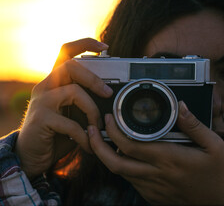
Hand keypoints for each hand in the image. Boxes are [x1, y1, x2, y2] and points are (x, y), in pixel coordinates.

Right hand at [15, 38, 111, 178]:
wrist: (29, 156)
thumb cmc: (54, 134)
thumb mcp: (70, 114)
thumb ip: (82, 103)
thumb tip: (110, 99)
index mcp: (53, 82)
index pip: (65, 52)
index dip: (84, 44)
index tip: (105, 47)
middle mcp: (44, 87)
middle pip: (69, 66)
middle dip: (93, 79)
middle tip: (108, 94)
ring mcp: (41, 101)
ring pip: (73, 91)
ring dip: (92, 110)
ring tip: (97, 126)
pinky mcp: (41, 119)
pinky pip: (71, 123)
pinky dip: (84, 136)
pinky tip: (88, 145)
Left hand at [88, 101, 223, 204]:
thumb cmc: (222, 175)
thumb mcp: (216, 146)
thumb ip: (194, 125)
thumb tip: (180, 105)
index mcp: (169, 159)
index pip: (130, 145)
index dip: (113, 131)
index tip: (108, 117)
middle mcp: (157, 176)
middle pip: (115, 163)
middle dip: (97, 146)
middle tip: (91, 131)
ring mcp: (154, 189)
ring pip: (120, 173)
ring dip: (109, 156)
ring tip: (105, 140)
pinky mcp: (155, 198)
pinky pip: (131, 182)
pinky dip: (123, 168)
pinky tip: (125, 156)